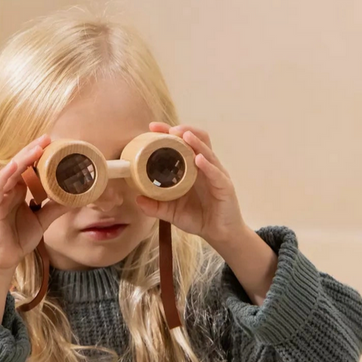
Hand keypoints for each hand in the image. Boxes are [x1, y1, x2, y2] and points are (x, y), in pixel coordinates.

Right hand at [0, 134, 71, 271]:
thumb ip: (56, 208)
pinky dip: (7, 175)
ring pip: (10, 171)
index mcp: (19, 190)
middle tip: (49, 137)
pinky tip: (17, 165)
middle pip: (19, 164)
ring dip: (23, 158)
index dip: (40, 155)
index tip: (55, 144)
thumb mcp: (43, 220)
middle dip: (33, 150)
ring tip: (37, 147)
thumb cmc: (19, 238)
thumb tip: (76, 198)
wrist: (6, 259)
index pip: (28, 167)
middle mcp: (8, 189)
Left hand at [136, 122, 246, 245]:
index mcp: (192, 168)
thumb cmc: (198, 218)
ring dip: (195, 142)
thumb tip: (137, 199)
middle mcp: (205, 167)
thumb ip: (155, 206)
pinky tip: (198, 159)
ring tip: (183, 135)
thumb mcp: (171, 212)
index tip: (152, 127)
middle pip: (197, 140)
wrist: (218, 234)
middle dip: (183, 130)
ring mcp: (216, 175)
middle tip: (168, 129)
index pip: (183, 143)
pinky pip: (216, 173)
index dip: (169, 133)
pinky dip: (207, 165)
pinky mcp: (225, 187)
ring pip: (208, 152)